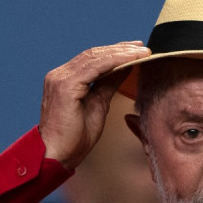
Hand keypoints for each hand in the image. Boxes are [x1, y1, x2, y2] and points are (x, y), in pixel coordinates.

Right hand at [39, 41, 150, 169]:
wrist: (58, 155)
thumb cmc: (75, 137)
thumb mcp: (98, 104)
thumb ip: (108, 85)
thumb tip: (124, 68)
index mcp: (65, 79)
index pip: (92, 59)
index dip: (115, 52)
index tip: (137, 50)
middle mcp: (60, 75)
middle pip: (94, 54)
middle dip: (121, 49)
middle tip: (144, 47)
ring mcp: (60, 79)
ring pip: (95, 57)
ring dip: (121, 53)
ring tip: (142, 52)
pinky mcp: (65, 86)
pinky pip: (94, 67)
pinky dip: (114, 61)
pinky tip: (130, 60)